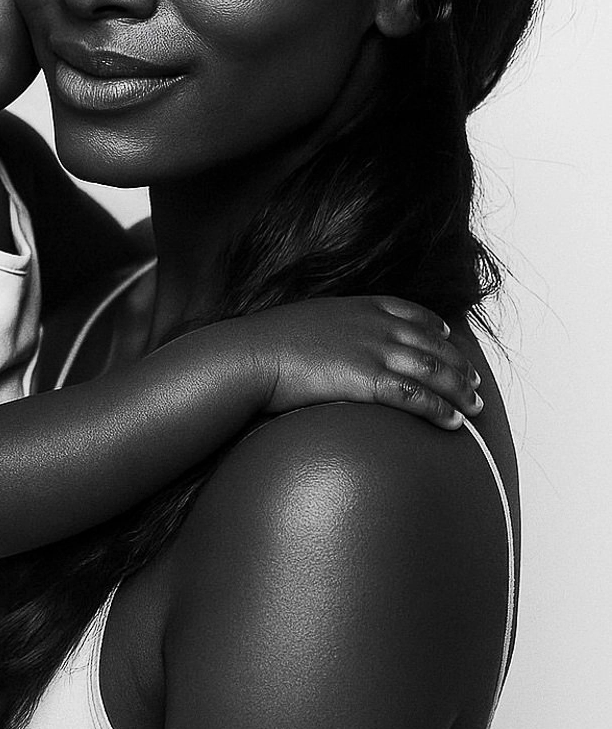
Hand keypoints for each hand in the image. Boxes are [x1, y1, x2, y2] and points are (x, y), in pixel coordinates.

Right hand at [254, 296, 481, 428]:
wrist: (251, 355)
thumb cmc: (266, 344)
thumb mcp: (305, 322)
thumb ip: (329, 328)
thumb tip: (327, 345)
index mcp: (359, 307)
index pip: (412, 312)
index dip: (436, 327)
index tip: (449, 338)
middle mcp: (374, 325)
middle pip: (432, 344)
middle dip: (459, 364)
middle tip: (477, 382)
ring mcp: (373, 351)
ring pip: (432, 370)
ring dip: (460, 390)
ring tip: (476, 407)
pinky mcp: (367, 380)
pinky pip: (415, 396)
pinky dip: (439, 408)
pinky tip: (453, 421)